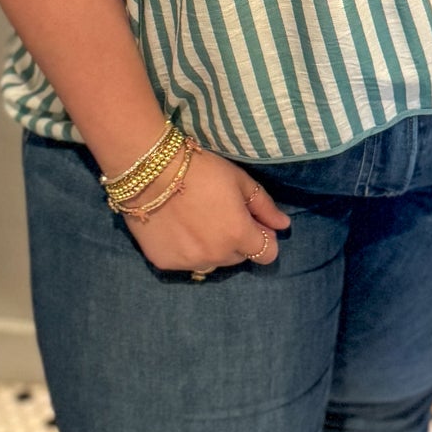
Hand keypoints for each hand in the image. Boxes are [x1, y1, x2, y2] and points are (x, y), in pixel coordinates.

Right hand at [126, 145, 290, 275]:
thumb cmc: (199, 168)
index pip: (267, 254)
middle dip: (235, 241)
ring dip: (210, 248)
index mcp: (238, 235)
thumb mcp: (239, 181)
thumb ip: (264, 207)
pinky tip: (175, 227)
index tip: (251, 223)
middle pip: (238, 258)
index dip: (263, 238)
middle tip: (218, 215)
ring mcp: (188, 262)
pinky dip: (185, 249)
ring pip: (211, 262)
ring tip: (195, 221)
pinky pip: (184, 262)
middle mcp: (215, 255)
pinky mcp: (163, 262)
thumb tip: (283, 225)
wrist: (148, 170)